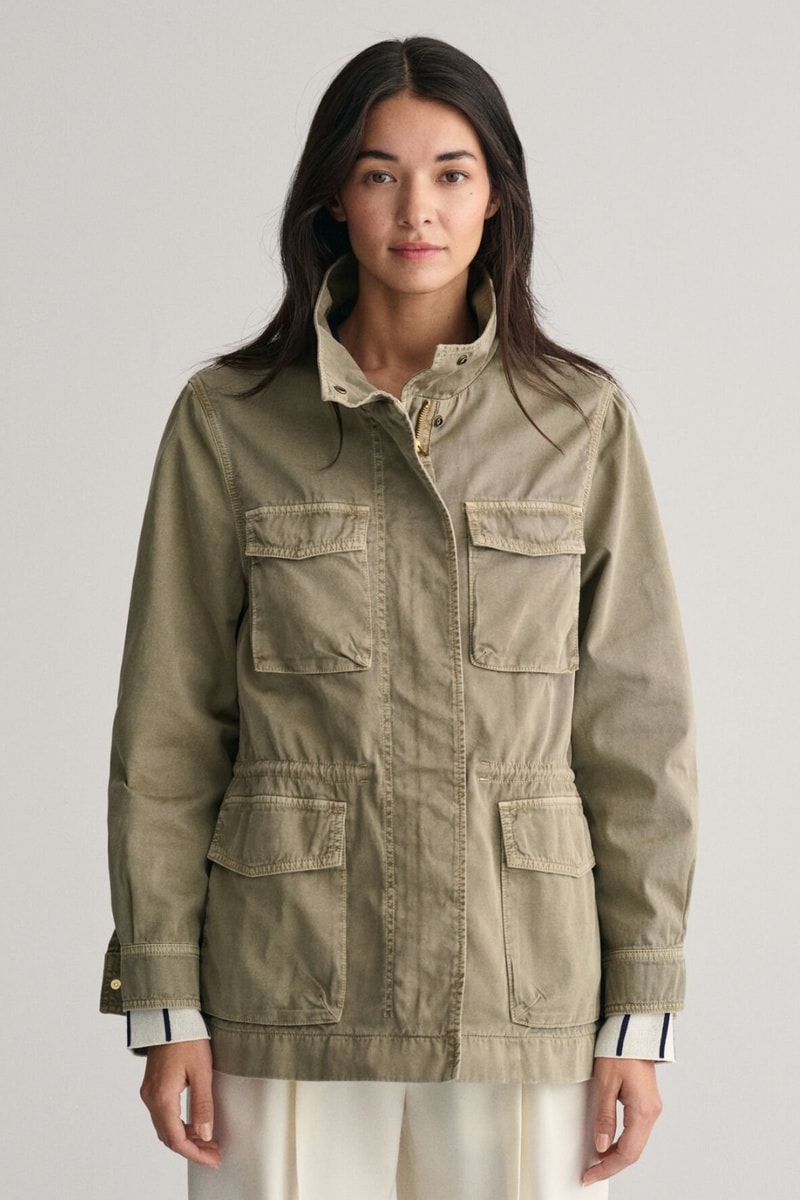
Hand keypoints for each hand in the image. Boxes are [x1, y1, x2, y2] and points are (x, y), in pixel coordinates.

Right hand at [139, 1039, 220, 1168]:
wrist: (170, 1015)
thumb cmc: (186, 1037)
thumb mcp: (201, 1071)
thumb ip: (203, 1105)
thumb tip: (205, 1134)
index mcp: (162, 1097)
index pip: (176, 1139)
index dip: (195, 1153)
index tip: (212, 1159)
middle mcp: (151, 1097)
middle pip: (169, 1136)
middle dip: (192, 1148)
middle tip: (213, 1153)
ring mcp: (149, 1091)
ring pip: (165, 1127)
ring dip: (185, 1137)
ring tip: (208, 1140)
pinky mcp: (153, 1085)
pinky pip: (163, 1114)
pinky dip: (178, 1124)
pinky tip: (194, 1122)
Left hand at [582, 1058, 661, 1186]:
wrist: (633, 1030)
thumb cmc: (619, 1050)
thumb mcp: (605, 1084)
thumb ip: (604, 1117)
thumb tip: (601, 1145)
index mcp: (643, 1111)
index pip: (627, 1153)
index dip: (608, 1167)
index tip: (591, 1175)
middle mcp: (651, 1112)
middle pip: (633, 1152)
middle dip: (611, 1165)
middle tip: (590, 1173)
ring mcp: (651, 1108)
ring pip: (636, 1143)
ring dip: (617, 1155)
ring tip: (596, 1161)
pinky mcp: (647, 1102)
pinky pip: (636, 1131)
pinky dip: (623, 1142)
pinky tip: (609, 1143)